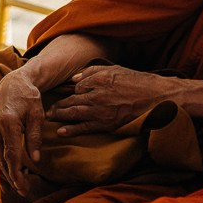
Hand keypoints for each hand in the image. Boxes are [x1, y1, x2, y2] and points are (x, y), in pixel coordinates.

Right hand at [0, 33, 102, 195]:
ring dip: (4, 172)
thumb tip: (35, 161)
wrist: (13, 81)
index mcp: (8, 122)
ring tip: (12, 188)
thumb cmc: (28, 97)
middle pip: (1, 158)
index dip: (17, 173)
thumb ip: (34, 138)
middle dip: (11, 177)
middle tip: (22, 191)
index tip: (24, 187)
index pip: (11, 154)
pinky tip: (4, 173)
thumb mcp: (37, 115)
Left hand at [46, 64, 175, 136]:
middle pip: (70, 100)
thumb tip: (75, 79)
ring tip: (49, 118)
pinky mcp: (107, 124)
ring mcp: (100, 111)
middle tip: (45, 109)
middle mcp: (96, 95)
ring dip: (60, 116)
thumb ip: (93, 73)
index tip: (56, 94)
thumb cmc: (138, 82)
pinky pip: (86, 128)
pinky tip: (61, 132)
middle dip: (57, 105)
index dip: (65, 92)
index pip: (75, 87)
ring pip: (74, 114)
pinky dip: (72, 130)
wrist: (157, 98)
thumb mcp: (114, 70)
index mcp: (97, 80)